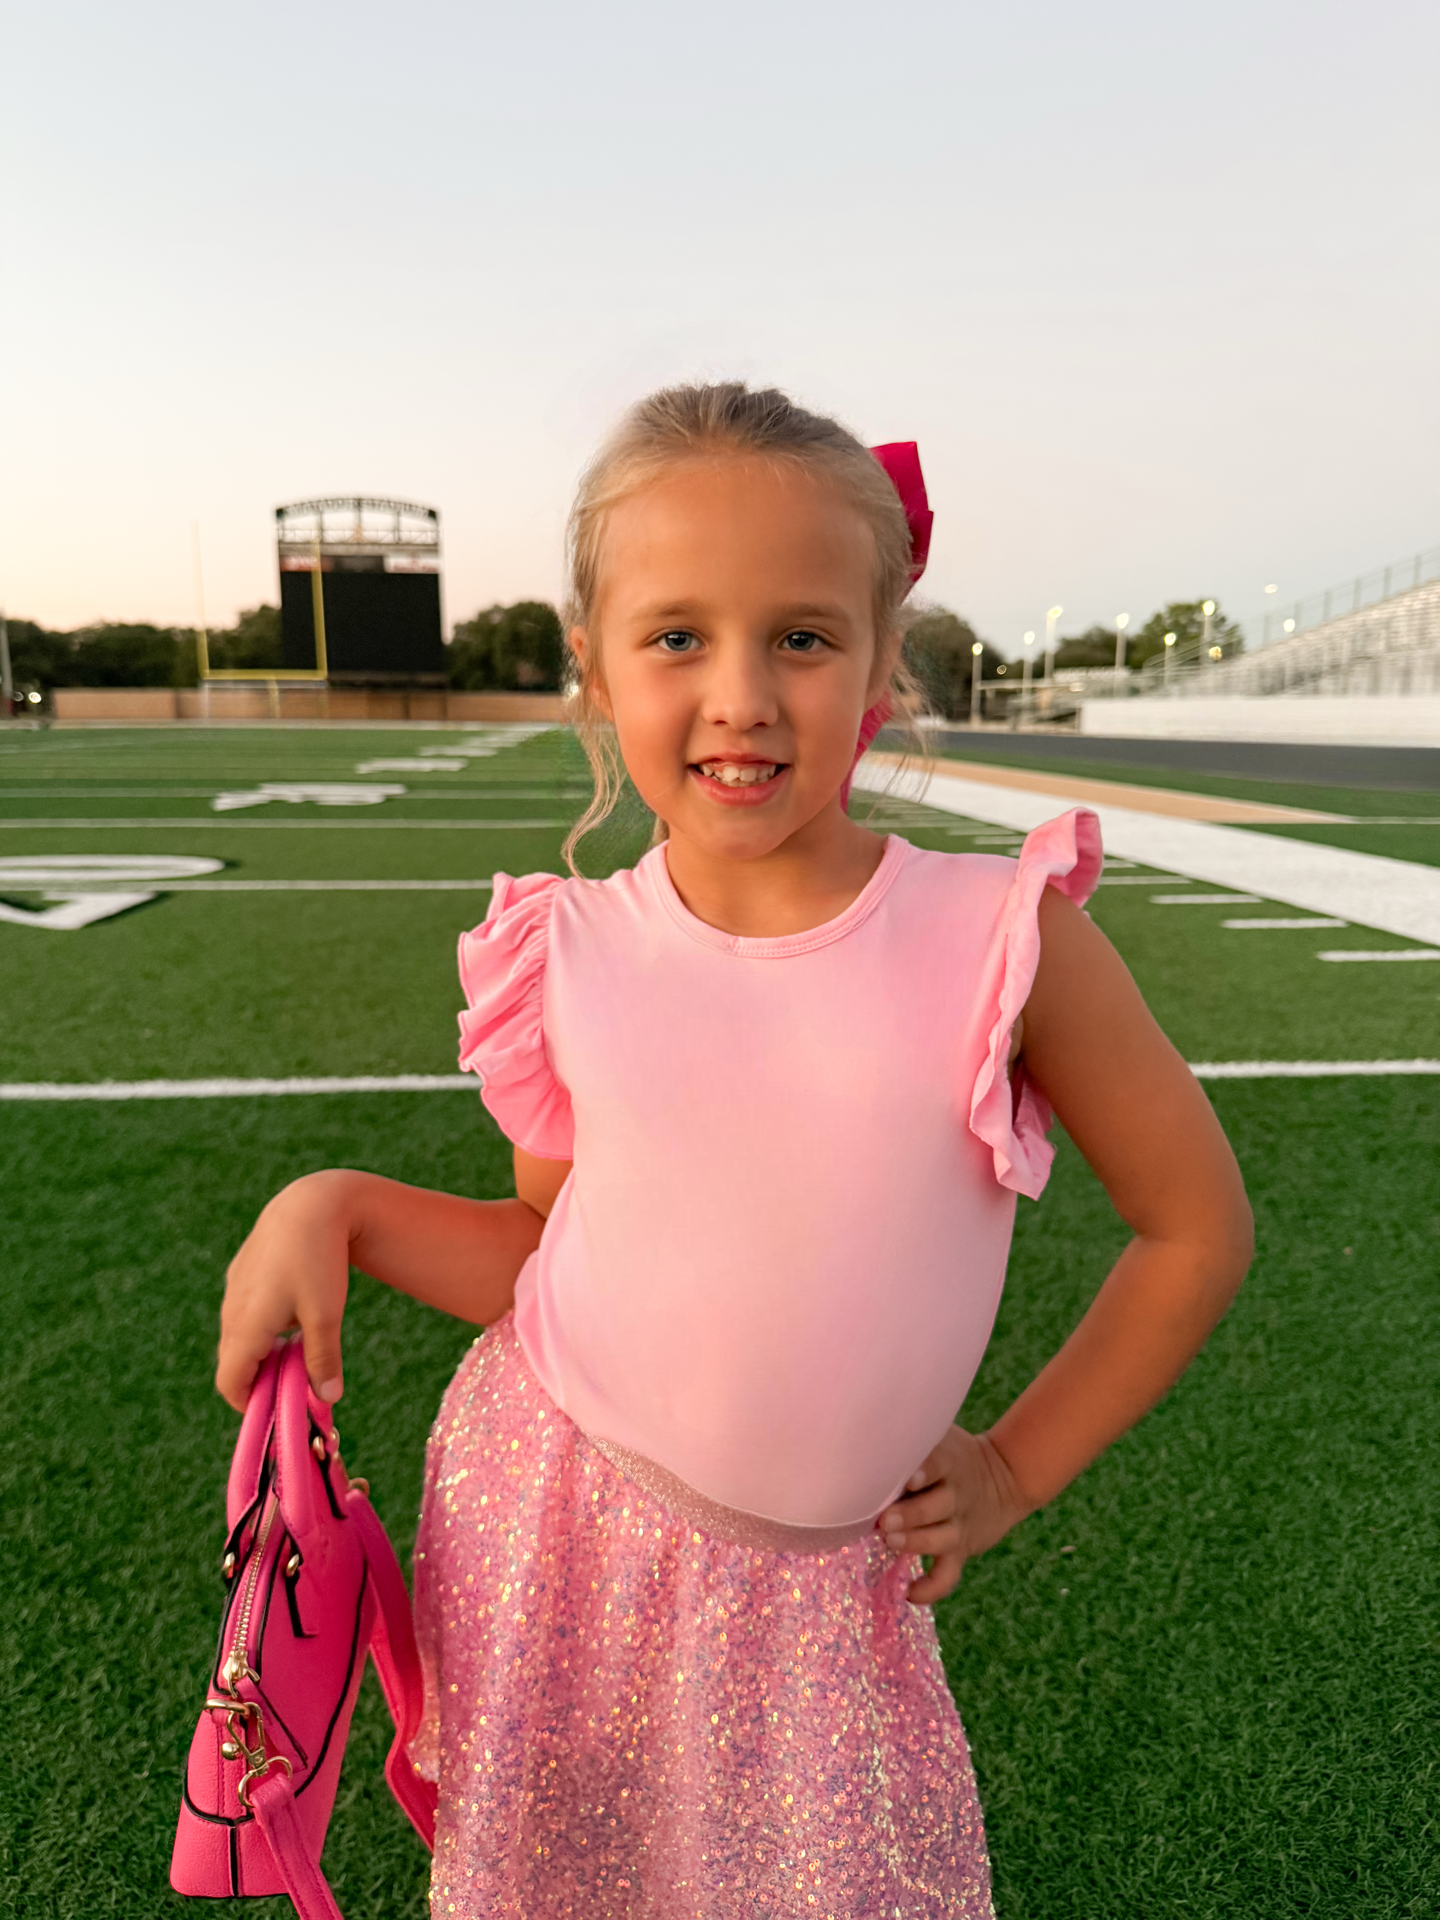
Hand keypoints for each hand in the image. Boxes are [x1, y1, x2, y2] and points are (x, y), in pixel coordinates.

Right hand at [216, 1171, 354, 1412]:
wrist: (310, 1203)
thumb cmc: (319, 1260)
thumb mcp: (326, 1315)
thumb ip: (323, 1360)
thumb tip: (327, 1400)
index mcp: (246, 1327)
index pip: (230, 1384)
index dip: (249, 1405)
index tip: (278, 1409)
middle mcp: (232, 1311)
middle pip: (234, 1363)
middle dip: (260, 1380)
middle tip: (295, 1385)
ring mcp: (234, 1289)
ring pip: (239, 1336)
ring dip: (262, 1352)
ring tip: (299, 1349)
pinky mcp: (243, 1272)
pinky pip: (244, 1312)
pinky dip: (262, 1326)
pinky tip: (296, 1314)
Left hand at [878, 1426, 1032, 1604]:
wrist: (1006, 1477)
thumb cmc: (953, 1454)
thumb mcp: (942, 1436)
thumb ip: (914, 1438)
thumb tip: (864, 1431)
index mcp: (950, 1463)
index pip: (940, 1464)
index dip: (925, 1471)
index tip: (910, 1479)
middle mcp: (956, 1494)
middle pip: (938, 1505)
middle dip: (911, 1514)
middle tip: (884, 1520)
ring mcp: (959, 1525)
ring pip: (942, 1539)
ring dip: (916, 1543)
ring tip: (891, 1542)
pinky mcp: (961, 1550)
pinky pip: (949, 1574)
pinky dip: (932, 1588)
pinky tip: (910, 1593)